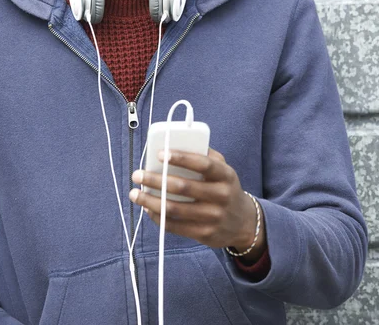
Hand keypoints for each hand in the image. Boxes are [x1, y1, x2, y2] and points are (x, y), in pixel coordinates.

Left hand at [129, 148, 266, 261]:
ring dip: (150, 201)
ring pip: (174, 208)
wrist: (243, 222)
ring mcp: (213, 217)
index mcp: (226, 175)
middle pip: (183, 187)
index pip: (202, 164)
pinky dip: (157, 216)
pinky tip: (147, 208)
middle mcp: (221, 196)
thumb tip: (177, 143)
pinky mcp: (204, 234)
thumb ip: (205, 155)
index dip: (181, 158)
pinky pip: (175, 226)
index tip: (160, 154)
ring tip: (135, 193)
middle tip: (137, 174)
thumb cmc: (225, 188)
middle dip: (155, 180)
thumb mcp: (223, 169)